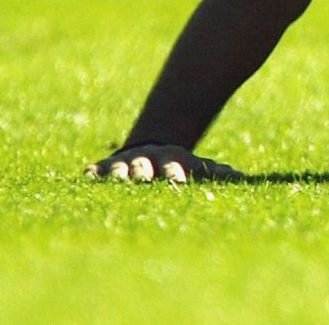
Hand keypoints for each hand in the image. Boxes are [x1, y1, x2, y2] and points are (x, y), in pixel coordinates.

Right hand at [86, 143, 241, 183]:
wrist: (151, 146)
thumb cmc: (178, 164)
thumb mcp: (197, 166)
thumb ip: (215, 173)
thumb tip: (241, 177)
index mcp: (171, 162)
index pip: (174, 171)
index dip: (175, 176)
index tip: (177, 182)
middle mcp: (148, 161)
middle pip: (145, 168)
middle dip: (144, 173)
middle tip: (143, 179)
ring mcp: (126, 163)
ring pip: (121, 168)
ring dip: (118, 173)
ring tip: (115, 178)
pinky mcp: (106, 167)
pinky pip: (97, 170)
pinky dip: (93, 173)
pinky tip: (87, 176)